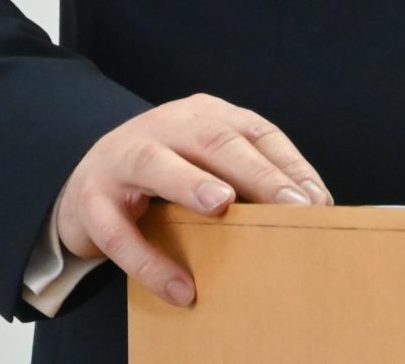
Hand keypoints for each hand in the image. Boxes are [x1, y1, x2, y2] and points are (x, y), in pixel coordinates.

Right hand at [55, 93, 330, 306]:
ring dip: (190, 182)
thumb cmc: (164, 174)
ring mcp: (122, 159)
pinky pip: (119, 233)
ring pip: (155, 164)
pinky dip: (150, 262)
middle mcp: (163, 127)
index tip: (317, 200)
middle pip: (212, 139)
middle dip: (255, 172)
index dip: (287, 164)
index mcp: (201, 115)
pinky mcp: (91, 201)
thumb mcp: (206, 165)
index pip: (253, 131)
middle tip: (291, 205)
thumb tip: (308, 209)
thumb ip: (247, 178)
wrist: (87, 183)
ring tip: (222, 205)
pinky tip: (180, 288)